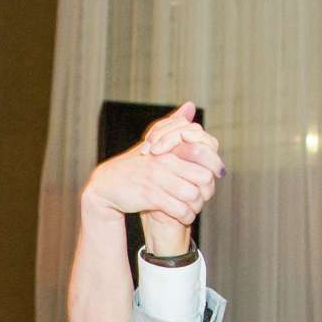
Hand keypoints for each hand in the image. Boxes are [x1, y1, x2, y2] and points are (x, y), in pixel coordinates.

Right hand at [82, 102, 222, 238]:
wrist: (108, 184)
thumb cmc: (135, 164)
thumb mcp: (154, 142)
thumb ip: (173, 125)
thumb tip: (190, 105)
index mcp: (169, 149)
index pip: (204, 157)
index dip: (212, 171)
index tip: (212, 180)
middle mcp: (165, 162)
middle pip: (203, 177)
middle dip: (208, 191)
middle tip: (205, 198)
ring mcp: (157, 179)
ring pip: (192, 195)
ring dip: (197, 206)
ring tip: (194, 208)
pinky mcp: (150, 196)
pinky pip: (178, 209)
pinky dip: (185, 216)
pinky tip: (184, 216)